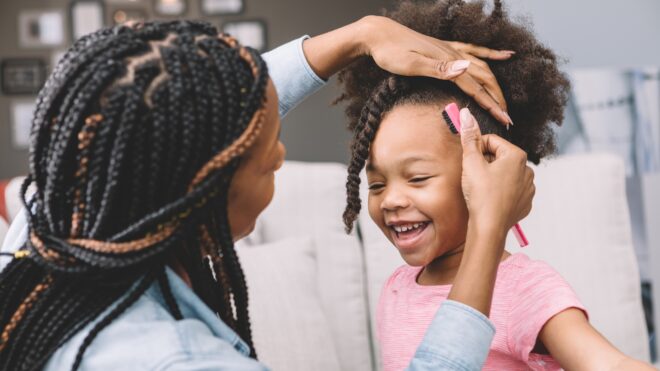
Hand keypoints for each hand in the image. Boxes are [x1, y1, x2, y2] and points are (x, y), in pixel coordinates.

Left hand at [359, 16, 513, 125]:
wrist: (378, 34)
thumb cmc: (390, 52)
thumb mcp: (412, 64)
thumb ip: (439, 68)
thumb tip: (466, 69)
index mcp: (448, 62)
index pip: (476, 88)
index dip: (491, 105)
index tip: (504, 120)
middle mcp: (453, 55)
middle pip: (484, 79)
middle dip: (497, 99)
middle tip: (507, 118)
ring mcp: (450, 50)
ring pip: (482, 67)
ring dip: (495, 85)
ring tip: (504, 101)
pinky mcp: (445, 48)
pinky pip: (474, 51)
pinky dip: (491, 54)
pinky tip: (504, 55)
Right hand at [459, 107, 533, 232]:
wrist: (489, 226)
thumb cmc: (481, 194)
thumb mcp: (471, 162)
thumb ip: (470, 137)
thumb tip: (466, 113)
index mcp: (517, 155)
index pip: (491, 142)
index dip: (476, 150)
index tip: (469, 161)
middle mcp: (528, 169)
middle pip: (500, 157)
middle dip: (486, 163)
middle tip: (474, 177)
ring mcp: (529, 187)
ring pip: (506, 174)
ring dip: (493, 177)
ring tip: (482, 189)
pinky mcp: (526, 202)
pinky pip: (511, 190)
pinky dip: (501, 192)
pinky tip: (491, 199)